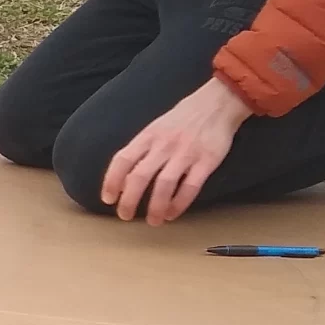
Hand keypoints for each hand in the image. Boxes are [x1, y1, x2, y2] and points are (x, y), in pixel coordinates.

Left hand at [101, 78, 252, 223]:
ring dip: (155, 207)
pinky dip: (179, 204)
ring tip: (152, 221)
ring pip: (164, 185)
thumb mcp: (156, 127)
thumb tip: (124, 176)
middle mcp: (164, 145)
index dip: (111, 181)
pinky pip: (190, 187)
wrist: (217, 103)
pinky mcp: (207, 161)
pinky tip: (172, 214)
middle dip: (129, 200)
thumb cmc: (183, 118)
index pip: (122, 160)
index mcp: (148, 136)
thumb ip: (142, 149)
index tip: (107, 199)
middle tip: (125, 216)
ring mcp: (186, 153)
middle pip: (139, 176)